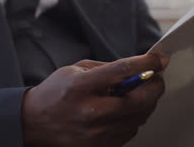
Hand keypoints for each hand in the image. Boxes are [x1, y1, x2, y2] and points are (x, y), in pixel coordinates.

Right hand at [22, 53, 167, 146]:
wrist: (33, 124)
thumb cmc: (55, 93)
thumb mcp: (74, 70)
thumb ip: (106, 69)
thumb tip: (138, 68)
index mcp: (80, 86)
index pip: (121, 71)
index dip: (146, 63)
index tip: (160, 58)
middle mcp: (88, 112)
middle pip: (137, 100)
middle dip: (154, 87)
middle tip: (156, 79)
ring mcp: (94, 134)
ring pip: (138, 118)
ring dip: (145, 104)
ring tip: (138, 94)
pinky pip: (129, 132)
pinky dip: (133, 119)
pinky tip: (124, 111)